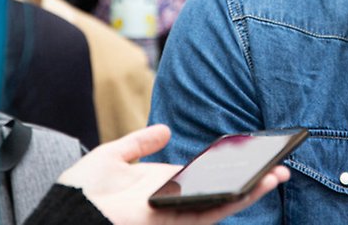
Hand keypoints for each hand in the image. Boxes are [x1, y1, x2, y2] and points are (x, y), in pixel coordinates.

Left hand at [57, 124, 289, 224]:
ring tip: (278, 173)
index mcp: (162, 185)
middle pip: (220, 189)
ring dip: (253, 189)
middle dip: (250, 177)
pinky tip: (255, 186)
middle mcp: (174, 200)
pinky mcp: (177, 222)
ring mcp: (177, 213)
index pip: (202, 175)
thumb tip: (166, 131)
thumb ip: (140, 143)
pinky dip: (236, 200)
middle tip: (276, 163)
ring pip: (224, 202)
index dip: (226, 164)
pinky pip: (213, 212)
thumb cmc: (83, 188)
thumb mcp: (114, 155)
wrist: (69, 209)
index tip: (249, 151)